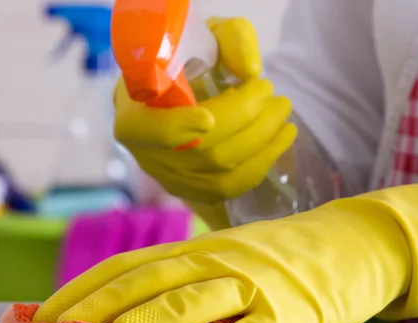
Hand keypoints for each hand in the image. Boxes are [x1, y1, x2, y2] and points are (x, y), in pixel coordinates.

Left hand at [32, 183, 417, 322]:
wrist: (351, 242)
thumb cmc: (279, 256)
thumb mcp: (226, 259)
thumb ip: (186, 281)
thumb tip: (133, 312)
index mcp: (195, 249)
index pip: (127, 265)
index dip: (84, 286)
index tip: (47, 311)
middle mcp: (214, 260)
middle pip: (147, 279)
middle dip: (98, 302)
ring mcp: (249, 284)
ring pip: (191, 298)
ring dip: (149, 317)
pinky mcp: (285, 310)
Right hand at [113, 17, 296, 204]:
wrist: (174, 94)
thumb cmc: (185, 63)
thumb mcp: (203, 37)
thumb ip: (228, 40)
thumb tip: (250, 70)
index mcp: (133, 110)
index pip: (143, 130)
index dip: (174, 129)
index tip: (208, 117)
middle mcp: (146, 152)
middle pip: (199, 150)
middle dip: (246, 122)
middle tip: (276, 99)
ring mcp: (168, 176)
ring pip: (219, 173)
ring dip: (262, 144)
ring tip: (284, 117)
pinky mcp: (191, 190)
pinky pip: (228, 189)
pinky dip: (260, 164)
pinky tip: (278, 141)